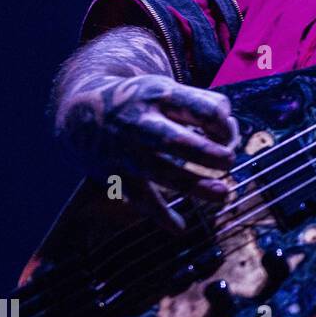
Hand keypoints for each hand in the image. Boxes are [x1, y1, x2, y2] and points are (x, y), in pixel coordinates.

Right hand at [57, 74, 238, 230]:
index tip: (226, 134)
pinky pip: (139, 198)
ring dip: (196, 186)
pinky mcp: (115, 174)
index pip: (204, 111)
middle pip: (178, 142)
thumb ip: (204, 106)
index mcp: (160, 96)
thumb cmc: (144, 100)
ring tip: (223, 195)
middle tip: (228, 161)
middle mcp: (140, 123)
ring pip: (162, 174)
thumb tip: (232, 133)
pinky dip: (160, 216)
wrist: (82, 110)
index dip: (225, 126)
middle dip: (210, 155)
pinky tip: (179, 227)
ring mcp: (126, 151)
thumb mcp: (170, 89)